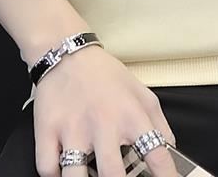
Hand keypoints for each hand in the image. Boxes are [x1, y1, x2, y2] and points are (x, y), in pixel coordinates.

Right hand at [32, 45, 177, 176]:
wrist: (67, 53)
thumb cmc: (106, 76)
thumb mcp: (141, 93)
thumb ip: (159, 124)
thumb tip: (170, 152)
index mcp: (131, 115)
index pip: (157, 155)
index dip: (166, 176)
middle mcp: (104, 124)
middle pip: (113, 176)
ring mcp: (73, 129)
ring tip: (88, 176)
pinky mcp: (47, 130)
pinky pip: (47, 169)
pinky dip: (54, 174)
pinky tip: (64, 169)